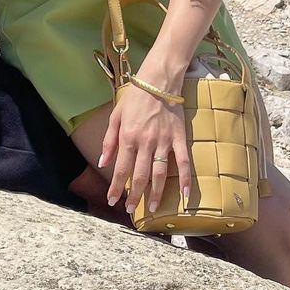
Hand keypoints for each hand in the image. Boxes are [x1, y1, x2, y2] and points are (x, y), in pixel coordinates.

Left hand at [101, 80, 189, 216]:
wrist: (159, 80)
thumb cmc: (135, 96)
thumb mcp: (116, 115)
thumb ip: (109, 140)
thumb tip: (103, 163)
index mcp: (128, 137)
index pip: (121, 169)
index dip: (116, 187)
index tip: (112, 201)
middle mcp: (145, 142)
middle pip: (140, 176)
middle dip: (134, 196)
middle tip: (131, 210)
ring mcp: (164, 141)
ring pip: (159, 174)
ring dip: (155, 194)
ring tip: (152, 209)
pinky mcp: (179, 138)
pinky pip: (183, 162)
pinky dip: (185, 179)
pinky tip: (186, 196)